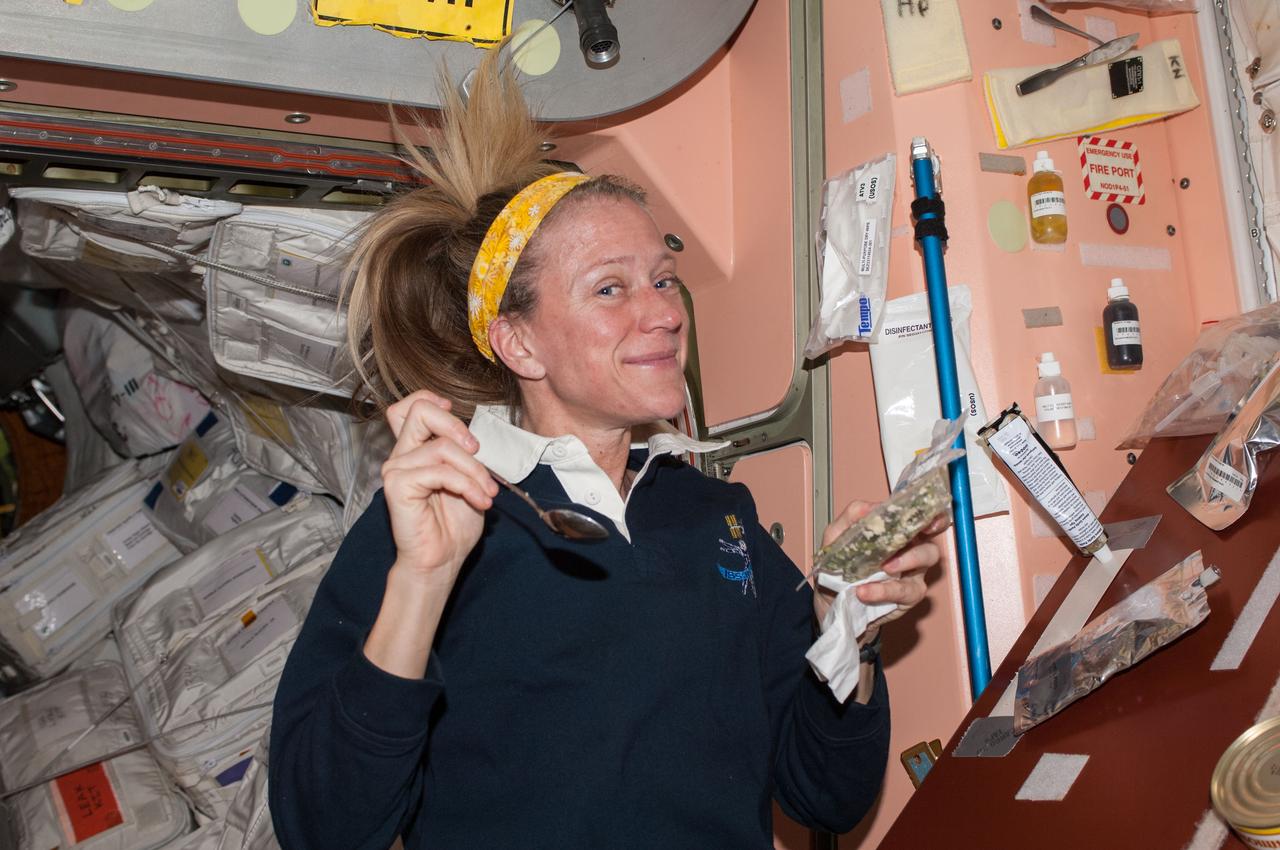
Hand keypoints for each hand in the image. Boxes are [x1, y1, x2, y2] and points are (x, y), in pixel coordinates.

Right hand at [381, 390, 498, 584]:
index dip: (435, 402)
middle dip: (456, 426)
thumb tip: (475, 436)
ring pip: (443, 446)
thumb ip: (464, 453)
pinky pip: (440, 472)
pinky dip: (468, 485)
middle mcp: (401, 455)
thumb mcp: (468, 478)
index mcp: (415, 449)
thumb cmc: (454, 523)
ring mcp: (396, 469)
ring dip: (474, 470)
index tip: (463, 429)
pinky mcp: (397, 486)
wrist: (442, 559)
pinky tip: (480, 502)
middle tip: (477, 450)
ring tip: (487, 493)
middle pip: (420, 410)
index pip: (411, 406)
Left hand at [811, 500, 947, 631]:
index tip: (928, 519)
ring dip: (906, 561)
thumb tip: (867, 507)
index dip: (934, 516)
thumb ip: (851, 518)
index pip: (923, 519)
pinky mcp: (908, 596)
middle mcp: (911, 551)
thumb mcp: (836, 538)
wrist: (832, 600)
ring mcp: (912, 574)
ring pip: (925, 562)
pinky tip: (865, 591)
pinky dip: (884, 590)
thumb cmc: (840, 566)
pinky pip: (904, 591)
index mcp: (897, 533)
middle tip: (904, 544)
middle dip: (924, 542)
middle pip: (932, 543)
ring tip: (883, 567)